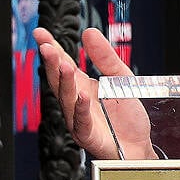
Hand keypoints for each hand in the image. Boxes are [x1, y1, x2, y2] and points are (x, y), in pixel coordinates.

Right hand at [33, 27, 154, 159]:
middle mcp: (76, 102)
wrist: (139, 146)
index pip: (62, 64)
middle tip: (46, 47)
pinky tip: (82, 96)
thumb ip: (105, 58)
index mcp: (82, 86)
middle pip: (60, 81)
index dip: (52, 48)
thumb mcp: (120, 79)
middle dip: (52, 63)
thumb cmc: (127, 118)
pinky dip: (81, 109)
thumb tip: (89, 32)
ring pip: (67, 100)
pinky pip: (81, 122)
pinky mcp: (88, 136)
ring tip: (64, 65)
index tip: (40, 32)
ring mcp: (79, 119)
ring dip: (65, 82)